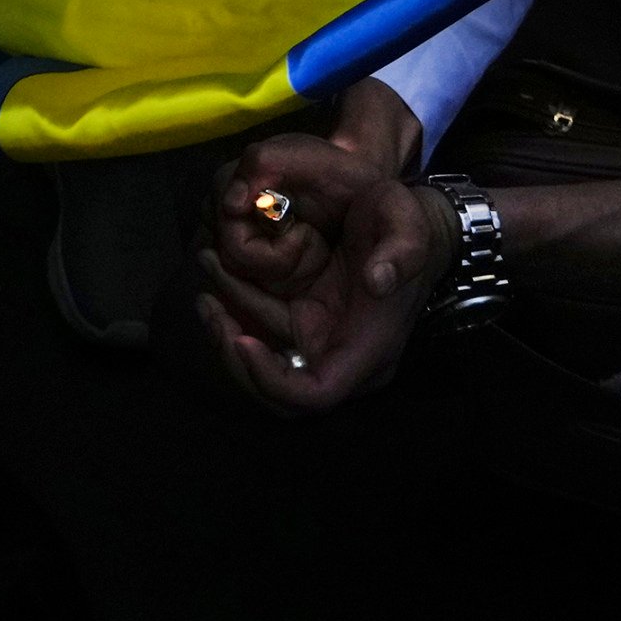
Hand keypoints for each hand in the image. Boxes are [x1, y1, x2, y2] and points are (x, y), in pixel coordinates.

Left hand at [192, 133, 452, 412]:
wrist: (417, 226)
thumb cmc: (408, 226)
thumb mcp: (407, 224)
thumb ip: (400, 253)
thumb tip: (377, 280)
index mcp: (370, 348)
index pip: (316, 394)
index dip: (273, 380)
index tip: (240, 341)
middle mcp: (347, 359)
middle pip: (282, 395)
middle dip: (238, 362)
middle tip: (208, 312)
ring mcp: (327, 346)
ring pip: (268, 371)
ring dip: (230, 340)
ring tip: (204, 299)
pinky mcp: (311, 328)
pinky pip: (267, 344)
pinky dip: (238, 324)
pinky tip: (216, 291)